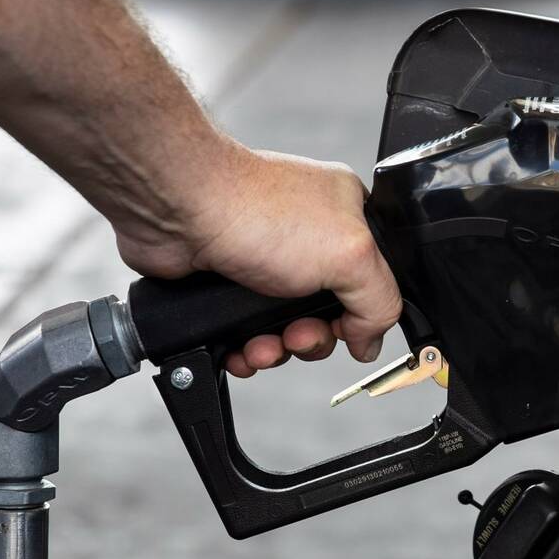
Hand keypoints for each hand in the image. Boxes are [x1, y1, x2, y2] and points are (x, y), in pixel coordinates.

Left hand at [113, 145, 401, 376]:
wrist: (179, 209)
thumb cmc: (255, 209)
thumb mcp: (350, 257)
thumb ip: (380, 301)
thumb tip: (371, 340)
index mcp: (348, 218)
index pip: (373, 280)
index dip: (360, 314)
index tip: (345, 330)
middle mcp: (309, 237)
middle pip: (330, 313)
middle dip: (313, 337)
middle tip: (298, 334)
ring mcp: (268, 260)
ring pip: (287, 328)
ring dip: (277, 349)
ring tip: (262, 345)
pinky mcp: (231, 283)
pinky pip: (248, 332)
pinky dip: (246, 349)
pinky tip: (240, 348)